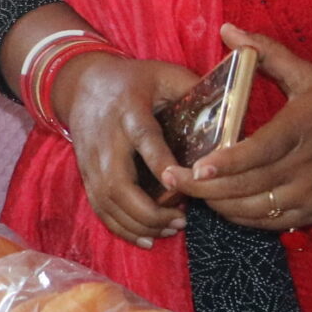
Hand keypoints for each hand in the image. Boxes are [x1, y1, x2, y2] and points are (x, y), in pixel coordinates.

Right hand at [53, 51, 198, 245]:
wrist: (80, 83)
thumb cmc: (132, 79)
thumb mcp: (163, 74)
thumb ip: (194, 90)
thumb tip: (231, 113)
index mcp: (130, 111)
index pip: (145, 140)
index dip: (160, 164)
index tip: (178, 184)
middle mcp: (106, 139)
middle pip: (119, 184)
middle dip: (150, 211)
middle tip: (182, 220)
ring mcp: (91, 160)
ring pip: (108, 202)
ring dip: (139, 224)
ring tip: (170, 229)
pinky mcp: (85, 174)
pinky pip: (99, 208)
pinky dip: (121, 228)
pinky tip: (146, 238)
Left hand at [161, 25, 311, 231]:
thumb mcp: (310, 76)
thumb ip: (267, 53)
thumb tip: (228, 29)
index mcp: (302, 129)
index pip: (261, 151)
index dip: (228, 162)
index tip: (197, 168)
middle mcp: (306, 166)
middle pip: (250, 186)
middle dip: (206, 189)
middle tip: (171, 180)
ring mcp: (311, 194)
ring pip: (257, 210)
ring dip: (220, 205)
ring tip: (190, 192)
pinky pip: (271, 224)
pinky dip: (242, 219)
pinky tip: (221, 206)